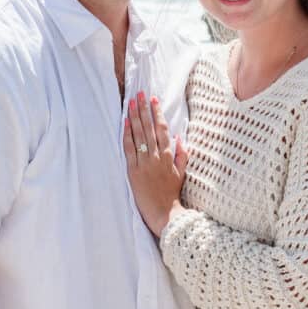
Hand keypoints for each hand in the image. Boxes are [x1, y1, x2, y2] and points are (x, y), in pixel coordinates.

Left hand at [123, 92, 187, 237]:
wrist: (165, 214)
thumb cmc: (173, 194)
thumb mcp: (182, 173)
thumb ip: (182, 154)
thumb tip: (179, 137)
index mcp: (169, 156)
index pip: (162, 129)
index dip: (157, 113)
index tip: (153, 100)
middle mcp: (156, 157)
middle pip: (148, 128)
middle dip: (144, 109)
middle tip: (139, 94)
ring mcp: (144, 163)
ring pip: (138, 135)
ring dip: (134, 118)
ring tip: (131, 103)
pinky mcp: (133, 172)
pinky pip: (129, 150)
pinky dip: (126, 135)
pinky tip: (125, 123)